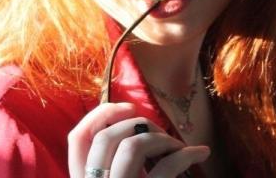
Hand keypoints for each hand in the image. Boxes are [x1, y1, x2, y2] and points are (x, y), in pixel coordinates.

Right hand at [68, 102, 209, 177]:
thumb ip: (113, 162)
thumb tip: (132, 123)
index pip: (76, 139)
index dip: (99, 115)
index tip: (127, 108)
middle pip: (106, 137)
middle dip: (136, 124)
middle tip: (158, 131)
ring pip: (132, 146)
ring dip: (160, 138)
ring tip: (176, 146)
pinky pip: (166, 167)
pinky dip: (186, 154)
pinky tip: (199, 152)